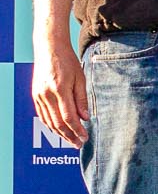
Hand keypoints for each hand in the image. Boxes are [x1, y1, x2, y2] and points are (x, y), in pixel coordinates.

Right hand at [32, 34, 88, 148]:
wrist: (49, 49)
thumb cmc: (68, 62)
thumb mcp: (80, 78)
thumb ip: (82, 99)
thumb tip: (85, 118)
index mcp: (60, 90)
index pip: (69, 117)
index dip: (77, 130)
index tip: (85, 138)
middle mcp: (46, 94)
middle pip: (58, 122)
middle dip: (69, 135)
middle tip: (79, 144)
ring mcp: (39, 95)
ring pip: (49, 121)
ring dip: (59, 133)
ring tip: (71, 140)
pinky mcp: (35, 95)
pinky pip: (43, 115)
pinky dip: (51, 124)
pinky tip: (59, 130)